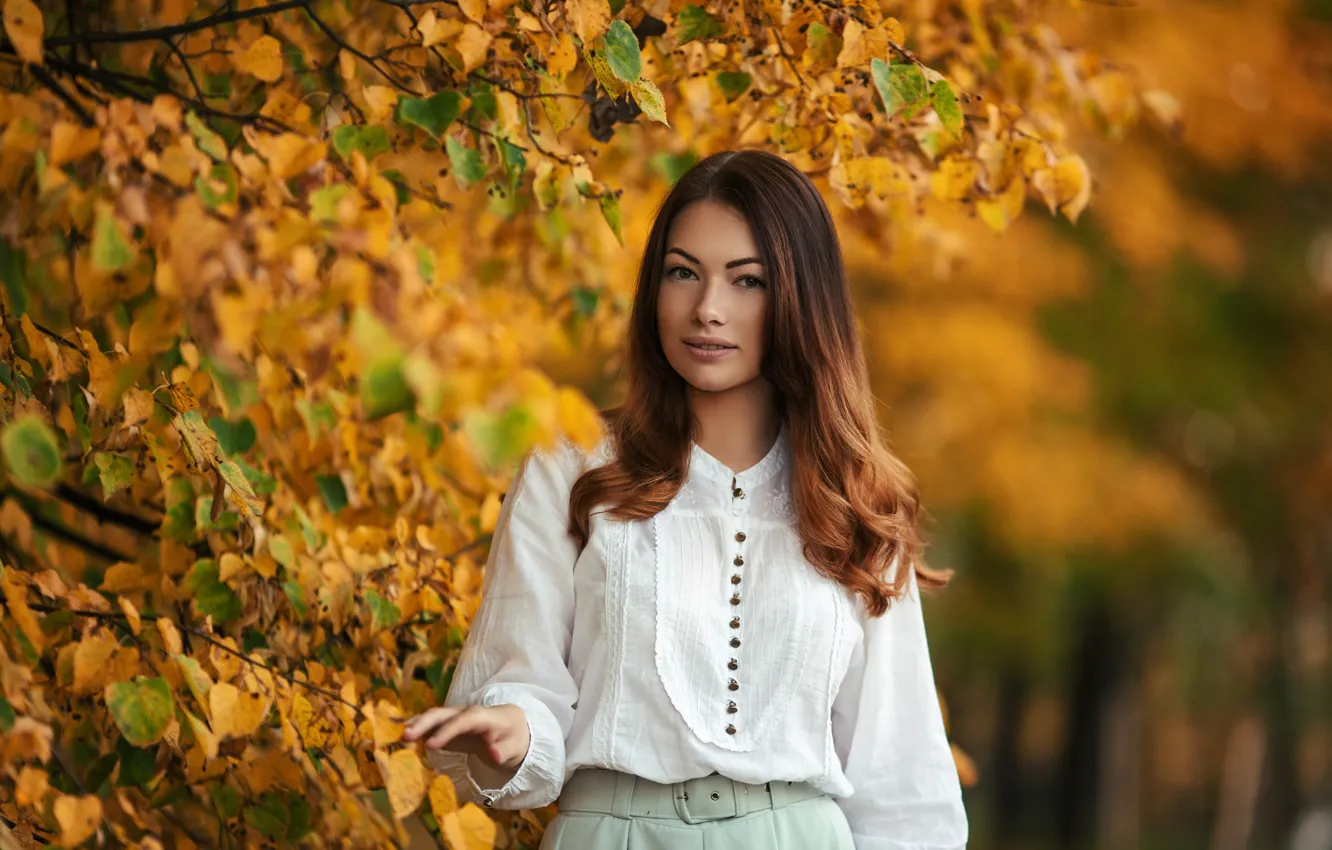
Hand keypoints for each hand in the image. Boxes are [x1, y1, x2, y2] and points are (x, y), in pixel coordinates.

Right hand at [403, 704, 530, 771]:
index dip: (447, 730)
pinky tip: (401, 735)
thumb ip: (503, 751)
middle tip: (406, 736)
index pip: (465, 719)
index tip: (431, 745)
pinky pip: (432, 726)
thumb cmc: (513, 737)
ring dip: (417, 724)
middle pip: (444, 714)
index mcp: (484, 716)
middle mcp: (466, 713)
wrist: (512, 727)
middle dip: (424, 723)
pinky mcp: (449, 727)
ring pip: (434, 717)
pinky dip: (417, 728)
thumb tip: (492, 754)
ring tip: (398, 735)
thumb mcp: (514, 748)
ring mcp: (456, 718)